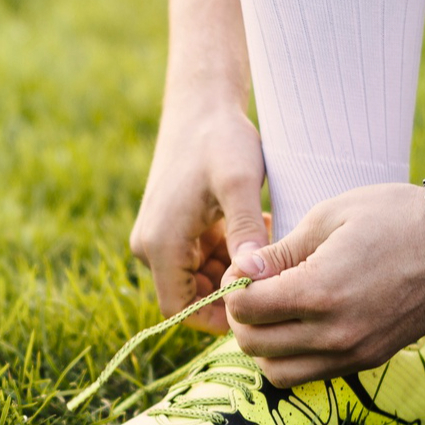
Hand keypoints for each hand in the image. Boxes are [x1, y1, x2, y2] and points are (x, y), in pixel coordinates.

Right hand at [129, 101, 269, 333]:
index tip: (258, 307)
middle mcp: (150, 246)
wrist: (201, 105)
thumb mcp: (239, 183)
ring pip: (198, 278)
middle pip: (190, 296)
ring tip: (267, 248)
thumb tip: (255, 276)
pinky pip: (199, 258)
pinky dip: (228, 254)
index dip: (217, 318)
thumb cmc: (219, 139)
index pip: (180, 310)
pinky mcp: (172, 228)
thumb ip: (245, 230)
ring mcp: (159, 237)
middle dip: (231, 292)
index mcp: (159, 244)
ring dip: (232, 271)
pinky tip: (256, 234)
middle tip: (273, 277)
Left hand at [223, 182, 424, 384]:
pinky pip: (310, 375)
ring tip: (275, 313)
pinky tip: (302, 325)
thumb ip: (279, 252)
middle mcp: (333, 334)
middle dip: (242, 318)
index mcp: (319, 292)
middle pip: (253, 346)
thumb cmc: (394, 219)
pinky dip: (293, 357)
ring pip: (277, 373)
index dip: (233, 287)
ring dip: (264, 346)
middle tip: (254, 291)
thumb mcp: (328, 218)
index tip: (245, 269)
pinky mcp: (367, 362)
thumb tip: (242, 271)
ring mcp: (352, 354)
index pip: (244, 309)